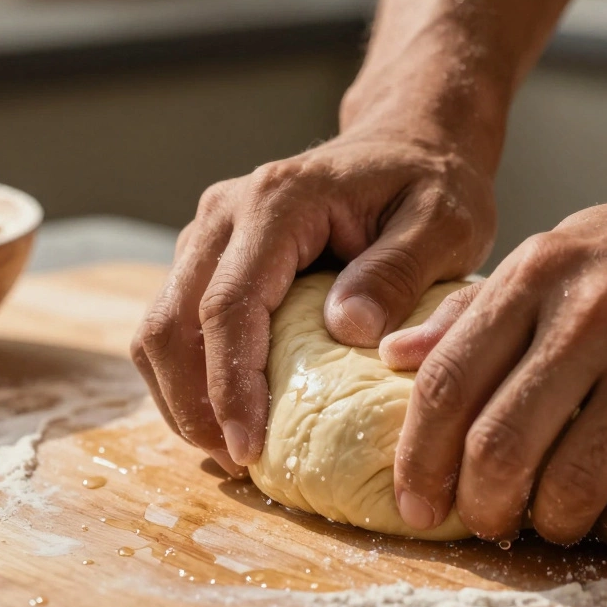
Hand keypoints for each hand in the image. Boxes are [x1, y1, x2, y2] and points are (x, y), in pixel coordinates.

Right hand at [131, 132, 495, 476]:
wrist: (408, 143)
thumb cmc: (432, 185)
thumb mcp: (445, 224)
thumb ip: (399, 271)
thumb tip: (348, 330)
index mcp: (279, 201)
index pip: (229, 303)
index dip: (230, 383)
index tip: (249, 447)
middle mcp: (228, 211)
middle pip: (172, 320)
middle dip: (193, 403)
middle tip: (237, 462)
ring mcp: (212, 231)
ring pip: (161, 325)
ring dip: (183, 395)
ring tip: (231, 450)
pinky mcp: (212, 254)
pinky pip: (178, 322)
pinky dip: (191, 375)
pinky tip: (228, 415)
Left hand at [381, 181, 606, 545]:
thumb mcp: (562, 253)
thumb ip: (477, 309)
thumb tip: (392, 358)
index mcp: (542, 270)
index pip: (447, 381)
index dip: (418, 458)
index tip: (416, 502)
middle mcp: (596, 308)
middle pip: (500, 443)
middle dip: (479, 506)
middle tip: (484, 523)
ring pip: (575, 482)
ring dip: (553, 526)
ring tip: (553, 523)